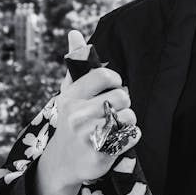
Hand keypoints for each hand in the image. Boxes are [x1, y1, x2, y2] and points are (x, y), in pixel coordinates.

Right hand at [34, 64, 139, 194]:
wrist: (63, 161)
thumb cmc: (71, 120)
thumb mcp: (69, 92)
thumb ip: (76, 63)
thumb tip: (74, 33)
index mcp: (71, 97)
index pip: (104, 76)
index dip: (115, 81)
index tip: (112, 88)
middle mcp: (77, 115)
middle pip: (122, 97)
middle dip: (123, 103)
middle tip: (112, 111)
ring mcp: (88, 136)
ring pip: (129, 116)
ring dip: (128, 121)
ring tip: (115, 125)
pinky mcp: (100, 154)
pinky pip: (132, 136)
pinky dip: (131, 136)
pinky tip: (117, 139)